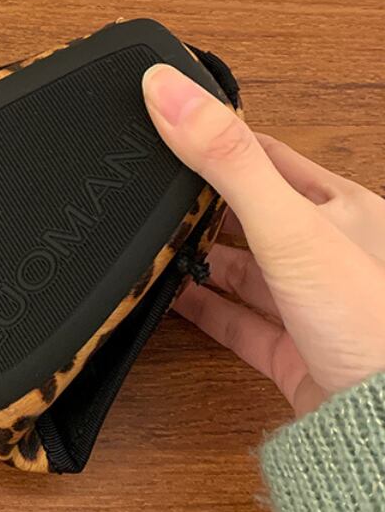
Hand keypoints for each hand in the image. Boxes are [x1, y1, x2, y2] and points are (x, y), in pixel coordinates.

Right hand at [142, 63, 384, 417]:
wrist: (384, 422)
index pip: (269, 158)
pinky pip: (237, 324)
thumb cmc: (367, 321)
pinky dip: (201, 310)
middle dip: (200, 205)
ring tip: (151, 245)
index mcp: (341, 209)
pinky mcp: (293, 355)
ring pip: (244, 272)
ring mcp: (311, 307)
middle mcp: (328, 256)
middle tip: (150, 191)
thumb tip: (167, 88)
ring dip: (199, 259)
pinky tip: (170, 301)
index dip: (221, 140)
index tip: (173, 124)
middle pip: (252, 215)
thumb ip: (226, 157)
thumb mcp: (289, 223)